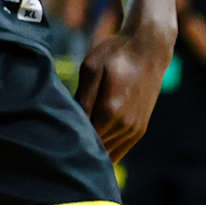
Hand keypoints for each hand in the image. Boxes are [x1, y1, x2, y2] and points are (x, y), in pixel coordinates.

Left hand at [76, 13, 174, 162]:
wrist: (149, 50)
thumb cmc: (116, 56)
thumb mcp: (92, 68)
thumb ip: (82, 98)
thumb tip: (70, 121)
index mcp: (109, 112)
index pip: (84, 140)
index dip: (68, 141)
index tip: (56, 137)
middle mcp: (123, 126)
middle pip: (95, 150)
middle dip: (79, 148)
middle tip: (61, 142)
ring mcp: (134, 130)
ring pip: (108, 154)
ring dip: (93, 152)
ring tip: (76, 144)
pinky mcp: (140, 130)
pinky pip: (120, 151)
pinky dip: (107, 152)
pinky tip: (93, 147)